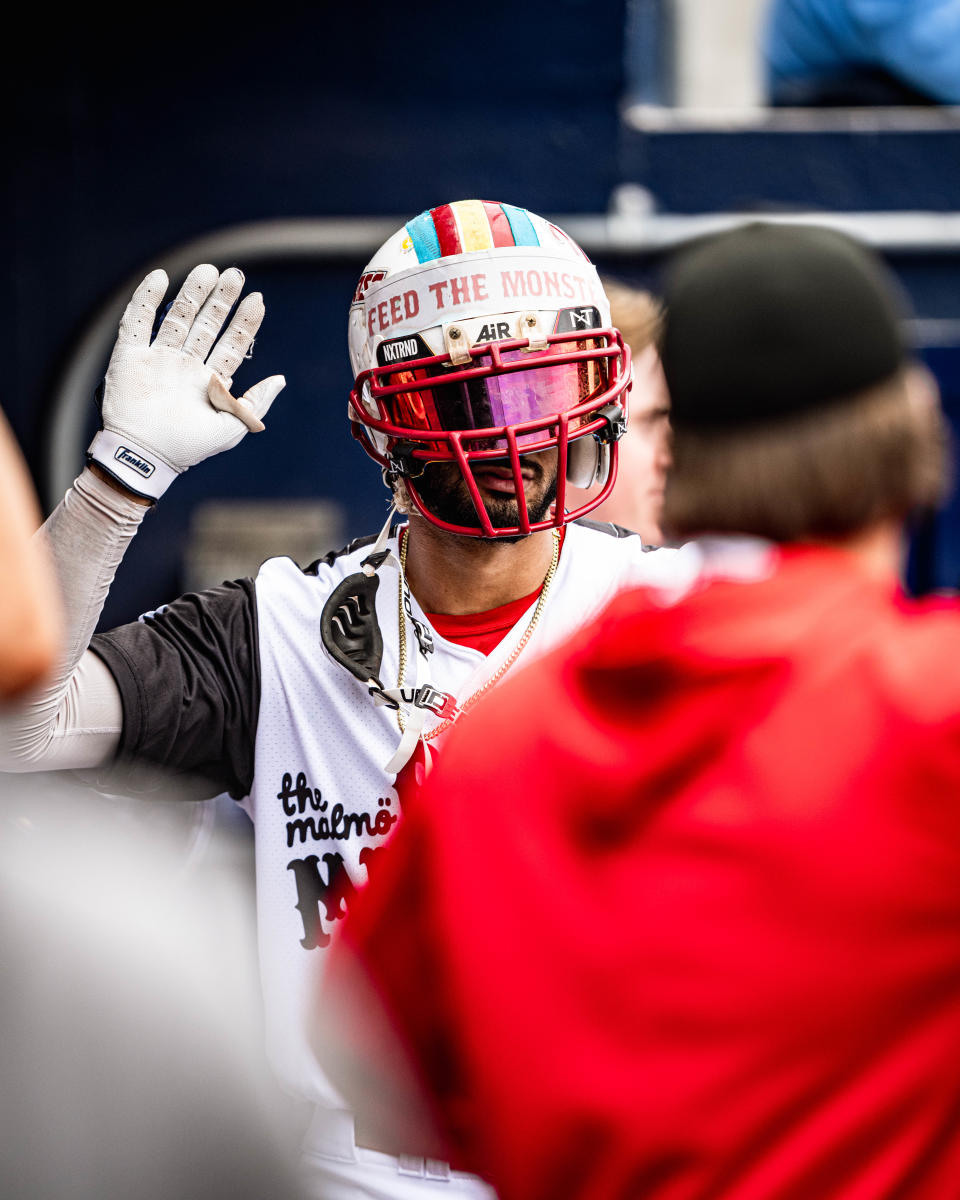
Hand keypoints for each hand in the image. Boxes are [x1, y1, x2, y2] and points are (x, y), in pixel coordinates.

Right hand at [87, 264, 285, 500]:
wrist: (146, 456)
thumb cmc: (190, 447)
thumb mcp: (232, 427)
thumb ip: (256, 402)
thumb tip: (281, 379)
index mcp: (209, 381)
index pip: (231, 344)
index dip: (244, 322)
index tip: (258, 299)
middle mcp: (185, 366)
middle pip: (206, 324)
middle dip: (221, 299)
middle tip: (235, 274)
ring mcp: (158, 359)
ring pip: (177, 317)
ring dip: (192, 293)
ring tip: (208, 269)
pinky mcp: (129, 357)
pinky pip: (137, 322)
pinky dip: (146, 299)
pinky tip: (161, 278)